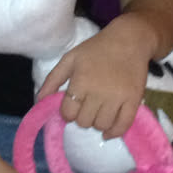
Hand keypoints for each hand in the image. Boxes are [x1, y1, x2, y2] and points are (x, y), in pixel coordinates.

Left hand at [36, 18, 154, 139]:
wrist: (130, 40)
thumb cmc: (96, 48)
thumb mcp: (70, 59)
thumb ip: (52, 80)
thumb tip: (39, 102)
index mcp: (81, 81)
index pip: (68, 112)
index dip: (67, 112)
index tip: (72, 106)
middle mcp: (98, 92)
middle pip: (84, 121)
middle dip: (82, 117)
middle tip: (86, 107)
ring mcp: (118, 98)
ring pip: (101, 125)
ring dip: (96, 123)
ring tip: (97, 113)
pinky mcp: (134, 100)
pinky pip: (123, 125)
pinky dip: (114, 132)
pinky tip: (108, 132)